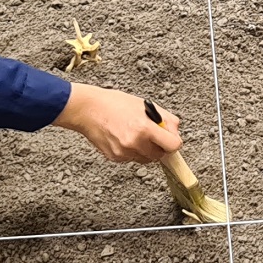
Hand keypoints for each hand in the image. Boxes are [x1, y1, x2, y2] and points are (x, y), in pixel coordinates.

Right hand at [55, 80, 183, 162]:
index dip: (173, 141)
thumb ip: (165, 118)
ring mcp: (124, 152)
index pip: (173, 145)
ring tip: (135, 134)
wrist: (88, 110)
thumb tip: (175, 130)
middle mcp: (135, 143)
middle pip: (160, 155)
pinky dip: (132, 151)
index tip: (170, 138)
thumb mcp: (144, 105)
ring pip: (146, 159)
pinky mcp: (115, 158)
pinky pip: (132, 158)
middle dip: (159, 146)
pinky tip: (124, 137)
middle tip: (152, 134)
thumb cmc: (114, 103)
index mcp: (145, 128)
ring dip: (146, 150)